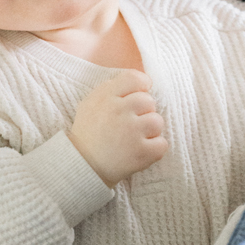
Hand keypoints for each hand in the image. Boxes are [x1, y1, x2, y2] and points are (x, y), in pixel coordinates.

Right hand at [68, 69, 166, 185]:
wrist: (82, 166)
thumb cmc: (89, 133)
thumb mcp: (90, 103)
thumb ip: (111, 89)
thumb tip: (139, 81)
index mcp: (106, 97)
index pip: (134, 78)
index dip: (142, 85)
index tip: (139, 95)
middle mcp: (119, 111)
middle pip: (149, 101)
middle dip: (144, 112)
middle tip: (131, 125)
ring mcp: (131, 133)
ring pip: (158, 122)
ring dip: (150, 131)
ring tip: (135, 139)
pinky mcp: (141, 153)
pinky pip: (162, 144)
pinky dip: (154, 149)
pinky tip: (140, 151)